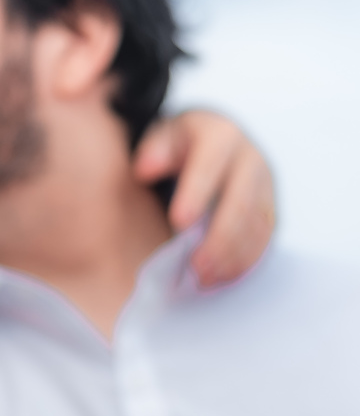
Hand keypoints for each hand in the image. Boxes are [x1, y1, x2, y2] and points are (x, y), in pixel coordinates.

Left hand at [133, 109, 275, 286]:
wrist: (216, 141)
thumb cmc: (181, 144)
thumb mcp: (164, 136)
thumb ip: (154, 150)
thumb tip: (144, 170)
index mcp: (221, 135)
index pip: (210, 165)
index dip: (196, 193)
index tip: (179, 221)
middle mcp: (250, 160)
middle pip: (240, 202)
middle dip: (219, 238)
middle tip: (195, 267)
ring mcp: (266, 186)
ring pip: (256, 225)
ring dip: (232, 256)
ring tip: (205, 279)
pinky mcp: (271, 209)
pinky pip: (264, 238)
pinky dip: (246, 261)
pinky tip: (223, 278)